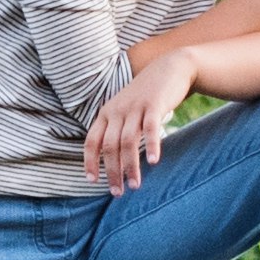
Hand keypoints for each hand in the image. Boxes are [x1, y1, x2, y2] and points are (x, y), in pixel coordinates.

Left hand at [90, 53, 194, 188]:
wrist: (169, 67)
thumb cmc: (147, 94)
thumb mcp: (125, 108)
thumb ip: (117, 128)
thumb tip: (113, 158)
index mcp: (106, 113)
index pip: (91, 141)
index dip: (90, 162)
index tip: (93, 181)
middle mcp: (117, 111)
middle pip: (110, 146)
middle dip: (112, 172)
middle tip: (118, 192)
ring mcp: (136, 107)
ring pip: (128, 142)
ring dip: (130, 167)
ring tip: (135, 185)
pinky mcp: (155, 105)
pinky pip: (151, 129)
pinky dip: (152, 146)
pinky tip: (154, 162)